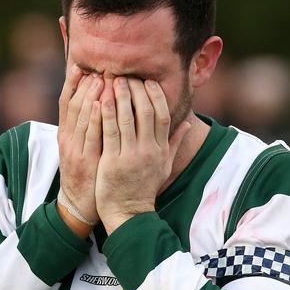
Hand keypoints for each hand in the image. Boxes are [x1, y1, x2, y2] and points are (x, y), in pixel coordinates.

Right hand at [57, 65, 103, 236]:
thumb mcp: (81, 148)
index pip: (66, 102)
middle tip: (95, 67)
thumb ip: (88, 127)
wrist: (78, 204)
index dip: (72, 83)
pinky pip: (89, 135)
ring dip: (90, 95)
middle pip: (73, 104)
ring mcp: (74, 149)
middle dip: (84, 84)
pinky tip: (99, 104)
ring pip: (79, 116)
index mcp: (66, 133)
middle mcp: (67, 138)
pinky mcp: (84, 160)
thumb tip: (97, 104)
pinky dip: (93, 118)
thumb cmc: (86, 174)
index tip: (80, 65)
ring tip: (99, 77)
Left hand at [95, 77, 190, 233]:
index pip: (163, 115)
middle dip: (135, 90)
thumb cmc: (144, 188)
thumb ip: (175, 143)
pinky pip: (109, 132)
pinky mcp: (113, 162)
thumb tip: (189, 122)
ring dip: (119, 96)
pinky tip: (101, 100)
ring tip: (111, 80)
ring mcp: (131, 156)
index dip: (156, 95)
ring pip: (127, 118)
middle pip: (145, 111)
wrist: (129, 214)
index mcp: (161, 150)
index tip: (147, 81)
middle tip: (125, 75)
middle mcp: (149, 151)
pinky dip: (106, 114)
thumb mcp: (165, 166)